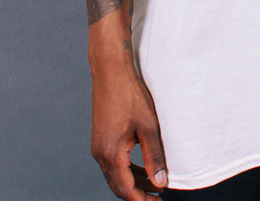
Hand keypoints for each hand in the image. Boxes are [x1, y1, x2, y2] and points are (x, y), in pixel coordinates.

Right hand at [90, 58, 167, 198]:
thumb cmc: (130, 95)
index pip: (126, 189)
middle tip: (157, 197)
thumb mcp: (148, 127)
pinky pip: (113, 162)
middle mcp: (100, 154)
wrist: (110, 71)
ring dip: (133, 181)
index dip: (141, 200)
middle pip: (118, 186)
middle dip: (138, 194)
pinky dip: (127, 169)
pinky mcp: (101, 138)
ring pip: (115, 175)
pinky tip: (142, 166)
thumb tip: (160, 182)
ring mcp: (98, 146)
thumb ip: (154, 156)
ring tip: (154, 183)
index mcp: (111, 154)